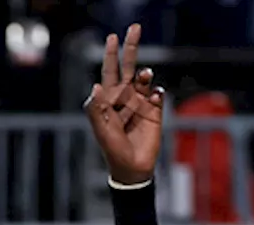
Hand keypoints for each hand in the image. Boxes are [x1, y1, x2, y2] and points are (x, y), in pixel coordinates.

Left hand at [84, 25, 163, 185]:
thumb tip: (96, 86)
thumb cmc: (112, 150)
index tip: (113, 37)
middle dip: (131, 48)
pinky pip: (157, 95)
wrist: (132, 168)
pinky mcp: (155, 111)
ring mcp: (141, 103)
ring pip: (144, 80)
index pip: (110, 71)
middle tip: (135, 28)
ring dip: (145, 75)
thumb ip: (97, 109)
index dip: (111, 54)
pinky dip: (156, 93)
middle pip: (129, 67)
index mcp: (109, 99)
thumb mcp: (101, 130)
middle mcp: (125, 97)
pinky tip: (153, 97)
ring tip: (145, 76)